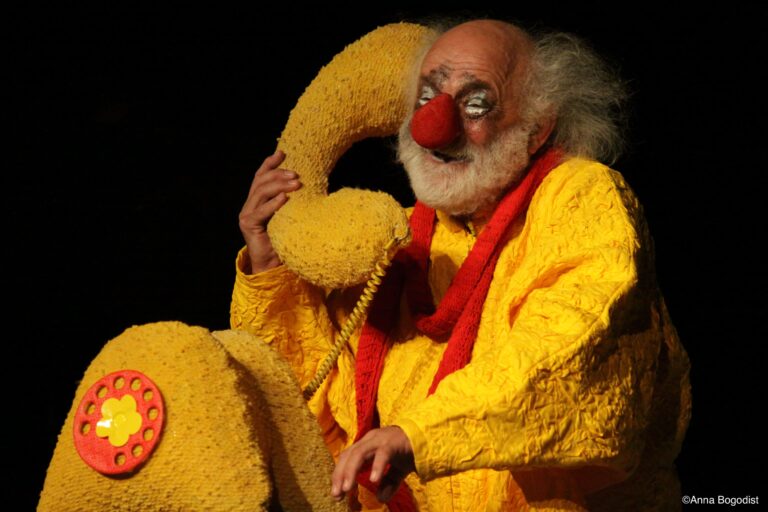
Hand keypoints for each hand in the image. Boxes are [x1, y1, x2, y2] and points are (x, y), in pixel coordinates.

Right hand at [238, 150, 300, 273]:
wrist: (273, 265)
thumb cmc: (285, 240)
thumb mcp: (290, 215)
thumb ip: (292, 201)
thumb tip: (307, 184)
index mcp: (257, 200)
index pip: (261, 176)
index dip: (270, 163)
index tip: (283, 152)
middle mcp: (249, 205)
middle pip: (261, 181)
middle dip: (278, 174)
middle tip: (296, 174)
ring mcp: (246, 215)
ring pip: (260, 193)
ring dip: (279, 186)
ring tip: (296, 184)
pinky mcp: (247, 226)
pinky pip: (261, 212)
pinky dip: (273, 204)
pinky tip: (285, 199)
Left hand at [331, 426, 414, 502]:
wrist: (427, 436)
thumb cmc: (409, 451)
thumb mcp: (397, 470)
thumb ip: (388, 482)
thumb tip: (381, 498)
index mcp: (367, 444)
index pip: (346, 457)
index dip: (339, 474)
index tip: (336, 494)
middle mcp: (370, 440)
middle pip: (349, 455)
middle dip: (340, 475)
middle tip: (337, 494)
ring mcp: (380, 440)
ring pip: (359, 453)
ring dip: (351, 471)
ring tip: (347, 489)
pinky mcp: (393, 443)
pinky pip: (383, 454)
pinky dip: (377, 467)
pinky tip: (373, 480)